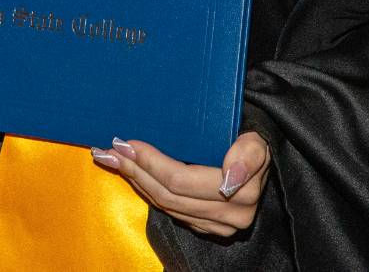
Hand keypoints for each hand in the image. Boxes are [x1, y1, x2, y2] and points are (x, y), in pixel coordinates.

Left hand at [92, 131, 270, 238]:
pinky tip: (133, 173)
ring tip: (113, 158)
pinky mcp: (208, 228)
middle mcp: (231, 216)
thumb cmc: (251, 141)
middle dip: (135, 169)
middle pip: (169, 195)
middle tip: (110, 148)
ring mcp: (219, 226)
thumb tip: (229, 177)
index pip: (181, 180)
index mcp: (242, 194)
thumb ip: (249, 154)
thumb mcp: (257, 140)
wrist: (258, 159)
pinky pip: (170, 211)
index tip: (126, 143)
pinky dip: (148, 190)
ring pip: (166, 206)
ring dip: (136, 180)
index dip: (150, 163)